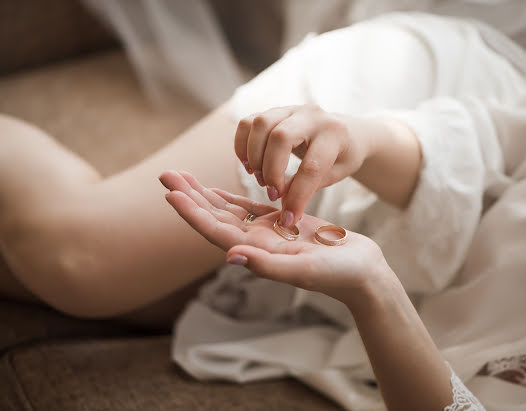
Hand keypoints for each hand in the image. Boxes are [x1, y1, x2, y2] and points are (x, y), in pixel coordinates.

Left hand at [159, 170, 389, 305]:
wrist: (360, 272)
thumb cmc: (337, 275)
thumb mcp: (303, 269)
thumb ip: (267, 264)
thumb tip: (230, 256)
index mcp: (257, 253)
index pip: (216, 231)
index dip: (192, 212)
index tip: (171, 193)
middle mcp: (255, 243)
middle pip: (213, 218)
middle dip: (189, 196)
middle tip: (165, 175)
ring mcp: (266, 233)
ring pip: (226, 211)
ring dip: (202, 194)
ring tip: (180, 176)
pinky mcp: (279, 224)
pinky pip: (247, 209)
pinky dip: (228, 198)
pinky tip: (213, 189)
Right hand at [234, 105, 373, 227]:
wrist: (347, 131)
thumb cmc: (341, 157)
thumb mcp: (333, 175)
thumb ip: (308, 188)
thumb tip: (284, 210)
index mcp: (334, 135)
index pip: (311, 167)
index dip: (297, 196)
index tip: (289, 218)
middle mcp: (312, 116)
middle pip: (280, 137)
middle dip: (271, 170)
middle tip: (272, 192)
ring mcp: (291, 109)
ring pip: (260, 124)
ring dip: (254, 157)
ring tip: (259, 178)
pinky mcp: (274, 111)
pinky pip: (248, 122)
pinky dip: (242, 145)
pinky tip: (249, 164)